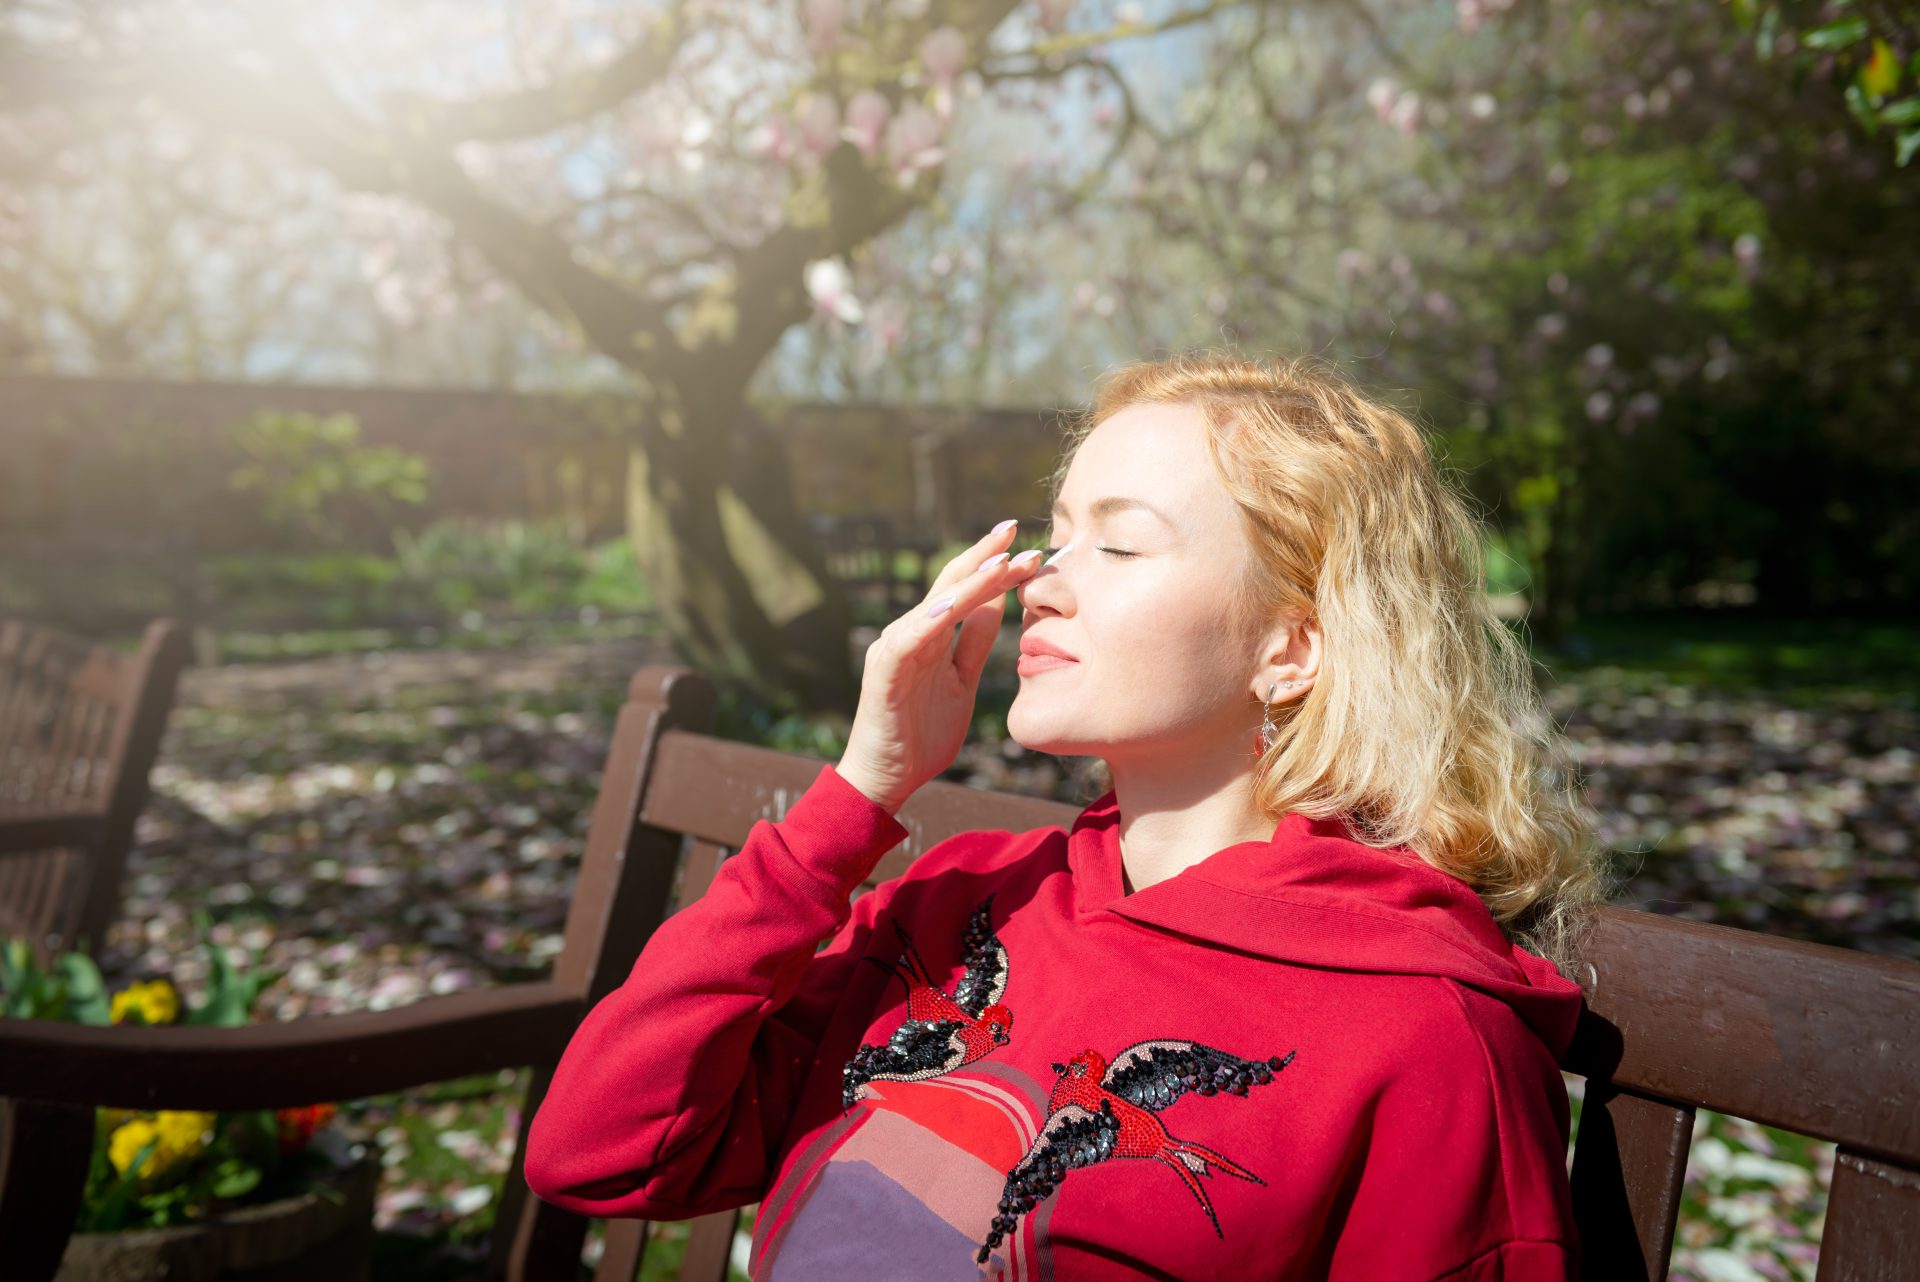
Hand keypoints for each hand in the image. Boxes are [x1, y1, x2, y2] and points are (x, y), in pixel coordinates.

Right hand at [836, 521, 1043, 812]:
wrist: (887, 779)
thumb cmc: (922, 734)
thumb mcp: (962, 681)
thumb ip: (975, 642)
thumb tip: (1000, 602)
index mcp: (930, 635)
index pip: (964, 590)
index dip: (993, 566)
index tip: (1028, 547)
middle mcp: (909, 633)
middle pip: (948, 584)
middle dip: (982, 556)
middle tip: (1013, 528)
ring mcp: (894, 649)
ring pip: (934, 605)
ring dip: (967, 582)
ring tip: (998, 560)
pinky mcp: (883, 672)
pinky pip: (907, 640)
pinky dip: (930, 620)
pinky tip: (953, 606)